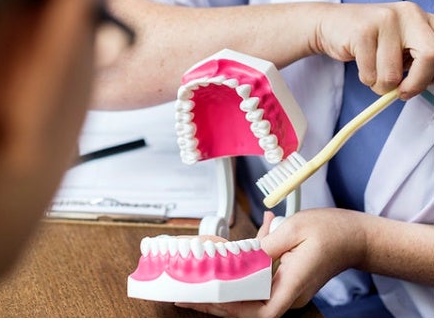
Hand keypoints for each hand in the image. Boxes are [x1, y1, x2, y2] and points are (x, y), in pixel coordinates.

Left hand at [177, 209, 365, 316]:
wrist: (356, 236)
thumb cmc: (333, 231)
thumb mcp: (294, 230)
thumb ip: (265, 245)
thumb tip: (240, 255)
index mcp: (293, 284)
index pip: (259, 311)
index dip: (230, 309)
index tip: (205, 300)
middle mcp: (289, 292)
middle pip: (246, 305)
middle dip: (214, 299)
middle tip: (185, 292)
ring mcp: (286, 287)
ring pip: (248, 292)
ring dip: (222, 283)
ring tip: (195, 274)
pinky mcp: (284, 279)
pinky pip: (256, 279)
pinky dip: (239, 268)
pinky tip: (229, 249)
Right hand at [313, 1, 433, 99]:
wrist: (329, 22)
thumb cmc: (369, 39)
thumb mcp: (401, 45)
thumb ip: (419, 59)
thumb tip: (430, 84)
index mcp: (423, 18)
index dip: (433, 74)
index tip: (424, 86)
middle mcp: (409, 13)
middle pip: (430, 55)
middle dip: (416, 83)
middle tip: (402, 92)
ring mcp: (385, 20)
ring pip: (393, 73)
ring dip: (382, 85)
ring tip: (374, 74)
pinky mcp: (362, 31)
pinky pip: (370, 73)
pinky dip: (366, 79)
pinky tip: (362, 66)